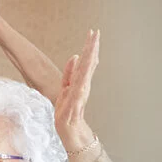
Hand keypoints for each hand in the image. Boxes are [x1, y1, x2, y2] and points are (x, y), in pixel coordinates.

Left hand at [56, 29, 99, 151]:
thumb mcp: (65, 87)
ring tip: (92, 45)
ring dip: (89, 58)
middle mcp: (83, 84)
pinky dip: (79, 75)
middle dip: (92, 47)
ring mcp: (81, 91)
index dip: (90, 47)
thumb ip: (69, 73)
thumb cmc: (67, 109)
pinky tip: (80, 65)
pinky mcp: (75, 100)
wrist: (70, 129)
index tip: (93, 33)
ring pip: (86, 71)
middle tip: (95, 32)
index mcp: (80, 80)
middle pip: (89, 62)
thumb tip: (74, 56)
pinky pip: (78, 85)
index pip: (87, 61)